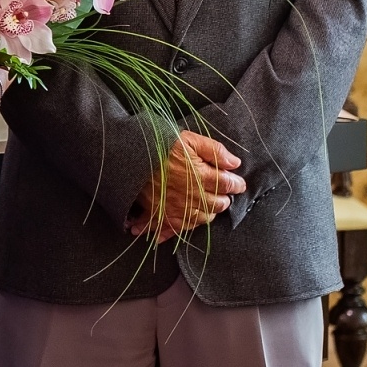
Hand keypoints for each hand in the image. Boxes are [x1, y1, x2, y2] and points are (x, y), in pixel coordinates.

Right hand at [125, 130, 245, 242]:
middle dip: (224, 198)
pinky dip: (188, 225)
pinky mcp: (161, 216)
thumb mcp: (188, 139)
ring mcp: (177, 208)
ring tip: (208, 204)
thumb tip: (235, 163)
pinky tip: (189, 219)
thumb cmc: (158, 145)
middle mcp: (191, 196)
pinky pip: (181, 228)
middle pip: (218, 204)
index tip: (239, 183)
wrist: (127, 157)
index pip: (227, 184)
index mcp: (200, 175)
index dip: (236, 184)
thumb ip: (214, 150)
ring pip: (202, 218)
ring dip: (209, 212)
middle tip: (223, 192)